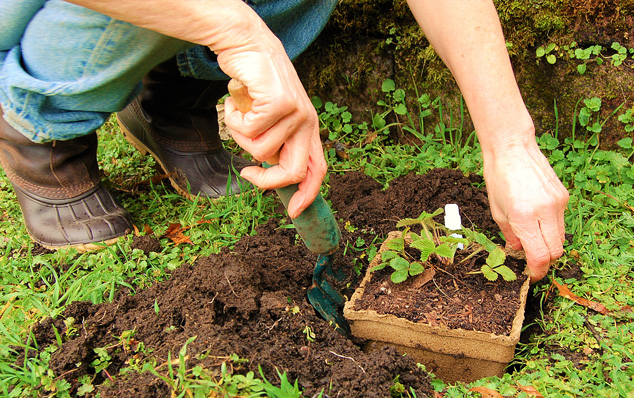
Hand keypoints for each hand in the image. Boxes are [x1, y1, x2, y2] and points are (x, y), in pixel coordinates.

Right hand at [218, 13, 325, 217]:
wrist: (249, 46)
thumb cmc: (257, 84)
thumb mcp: (273, 117)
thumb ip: (276, 141)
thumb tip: (267, 170)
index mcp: (309, 128)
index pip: (318, 169)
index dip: (307, 194)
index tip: (294, 212)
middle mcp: (308, 122)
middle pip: (293, 171)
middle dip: (267, 181)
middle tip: (248, 174)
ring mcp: (296, 112)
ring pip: (260, 150)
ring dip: (240, 136)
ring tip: (239, 114)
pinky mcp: (280, 103)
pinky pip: (248, 131)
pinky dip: (233, 120)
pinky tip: (234, 102)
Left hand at [483, 141, 568, 281]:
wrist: (512, 149)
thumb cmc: (498, 177)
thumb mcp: (496, 211)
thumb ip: (509, 235)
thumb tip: (518, 252)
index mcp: (524, 216)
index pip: (539, 255)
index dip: (536, 271)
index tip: (530, 275)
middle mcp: (545, 211)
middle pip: (554, 251)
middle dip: (544, 261)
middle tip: (530, 261)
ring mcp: (558, 203)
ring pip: (560, 238)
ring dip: (548, 244)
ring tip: (531, 238)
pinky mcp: (563, 197)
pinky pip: (561, 222)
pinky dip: (550, 228)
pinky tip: (536, 220)